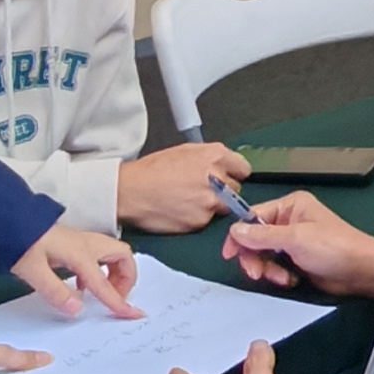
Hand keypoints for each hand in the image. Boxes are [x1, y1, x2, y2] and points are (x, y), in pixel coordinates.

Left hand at [9, 224, 144, 318]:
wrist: (8, 220)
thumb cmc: (21, 243)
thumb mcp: (33, 271)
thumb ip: (56, 292)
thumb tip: (77, 310)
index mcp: (80, 254)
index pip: (104, 283)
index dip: (119, 302)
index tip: (134, 314)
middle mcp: (87, 245)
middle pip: (123, 256)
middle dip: (126, 278)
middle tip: (114, 296)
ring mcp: (82, 241)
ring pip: (113, 254)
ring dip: (115, 273)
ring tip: (100, 292)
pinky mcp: (75, 242)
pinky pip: (99, 255)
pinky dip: (100, 270)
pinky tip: (81, 284)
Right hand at [116, 141, 256, 232]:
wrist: (130, 192)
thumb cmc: (151, 171)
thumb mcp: (184, 151)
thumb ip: (208, 157)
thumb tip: (223, 164)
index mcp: (214, 156)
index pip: (243, 168)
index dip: (234, 173)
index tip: (229, 177)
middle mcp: (217, 179)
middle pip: (236, 189)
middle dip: (224, 190)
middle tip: (202, 189)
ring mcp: (210, 202)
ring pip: (223, 207)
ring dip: (212, 205)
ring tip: (188, 200)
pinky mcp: (201, 221)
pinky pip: (207, 221)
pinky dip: (198, 217)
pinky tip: (181, 210)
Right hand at [217, 191, 373, 300]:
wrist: (360, 271)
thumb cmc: (334, 248)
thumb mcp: (295, 239)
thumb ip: (262, 236)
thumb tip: (235, 230)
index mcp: (290, 206)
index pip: (253, 217)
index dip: (240, 236)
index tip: (231, 254)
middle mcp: (289, 221)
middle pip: (255, 239)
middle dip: (255, 257)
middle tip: (258, 273)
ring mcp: (292, 241)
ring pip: (263, 256)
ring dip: (268, 269)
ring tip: (283, 277)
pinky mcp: (296, 260)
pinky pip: (275, 267)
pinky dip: (278, 275)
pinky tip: (291, 279)